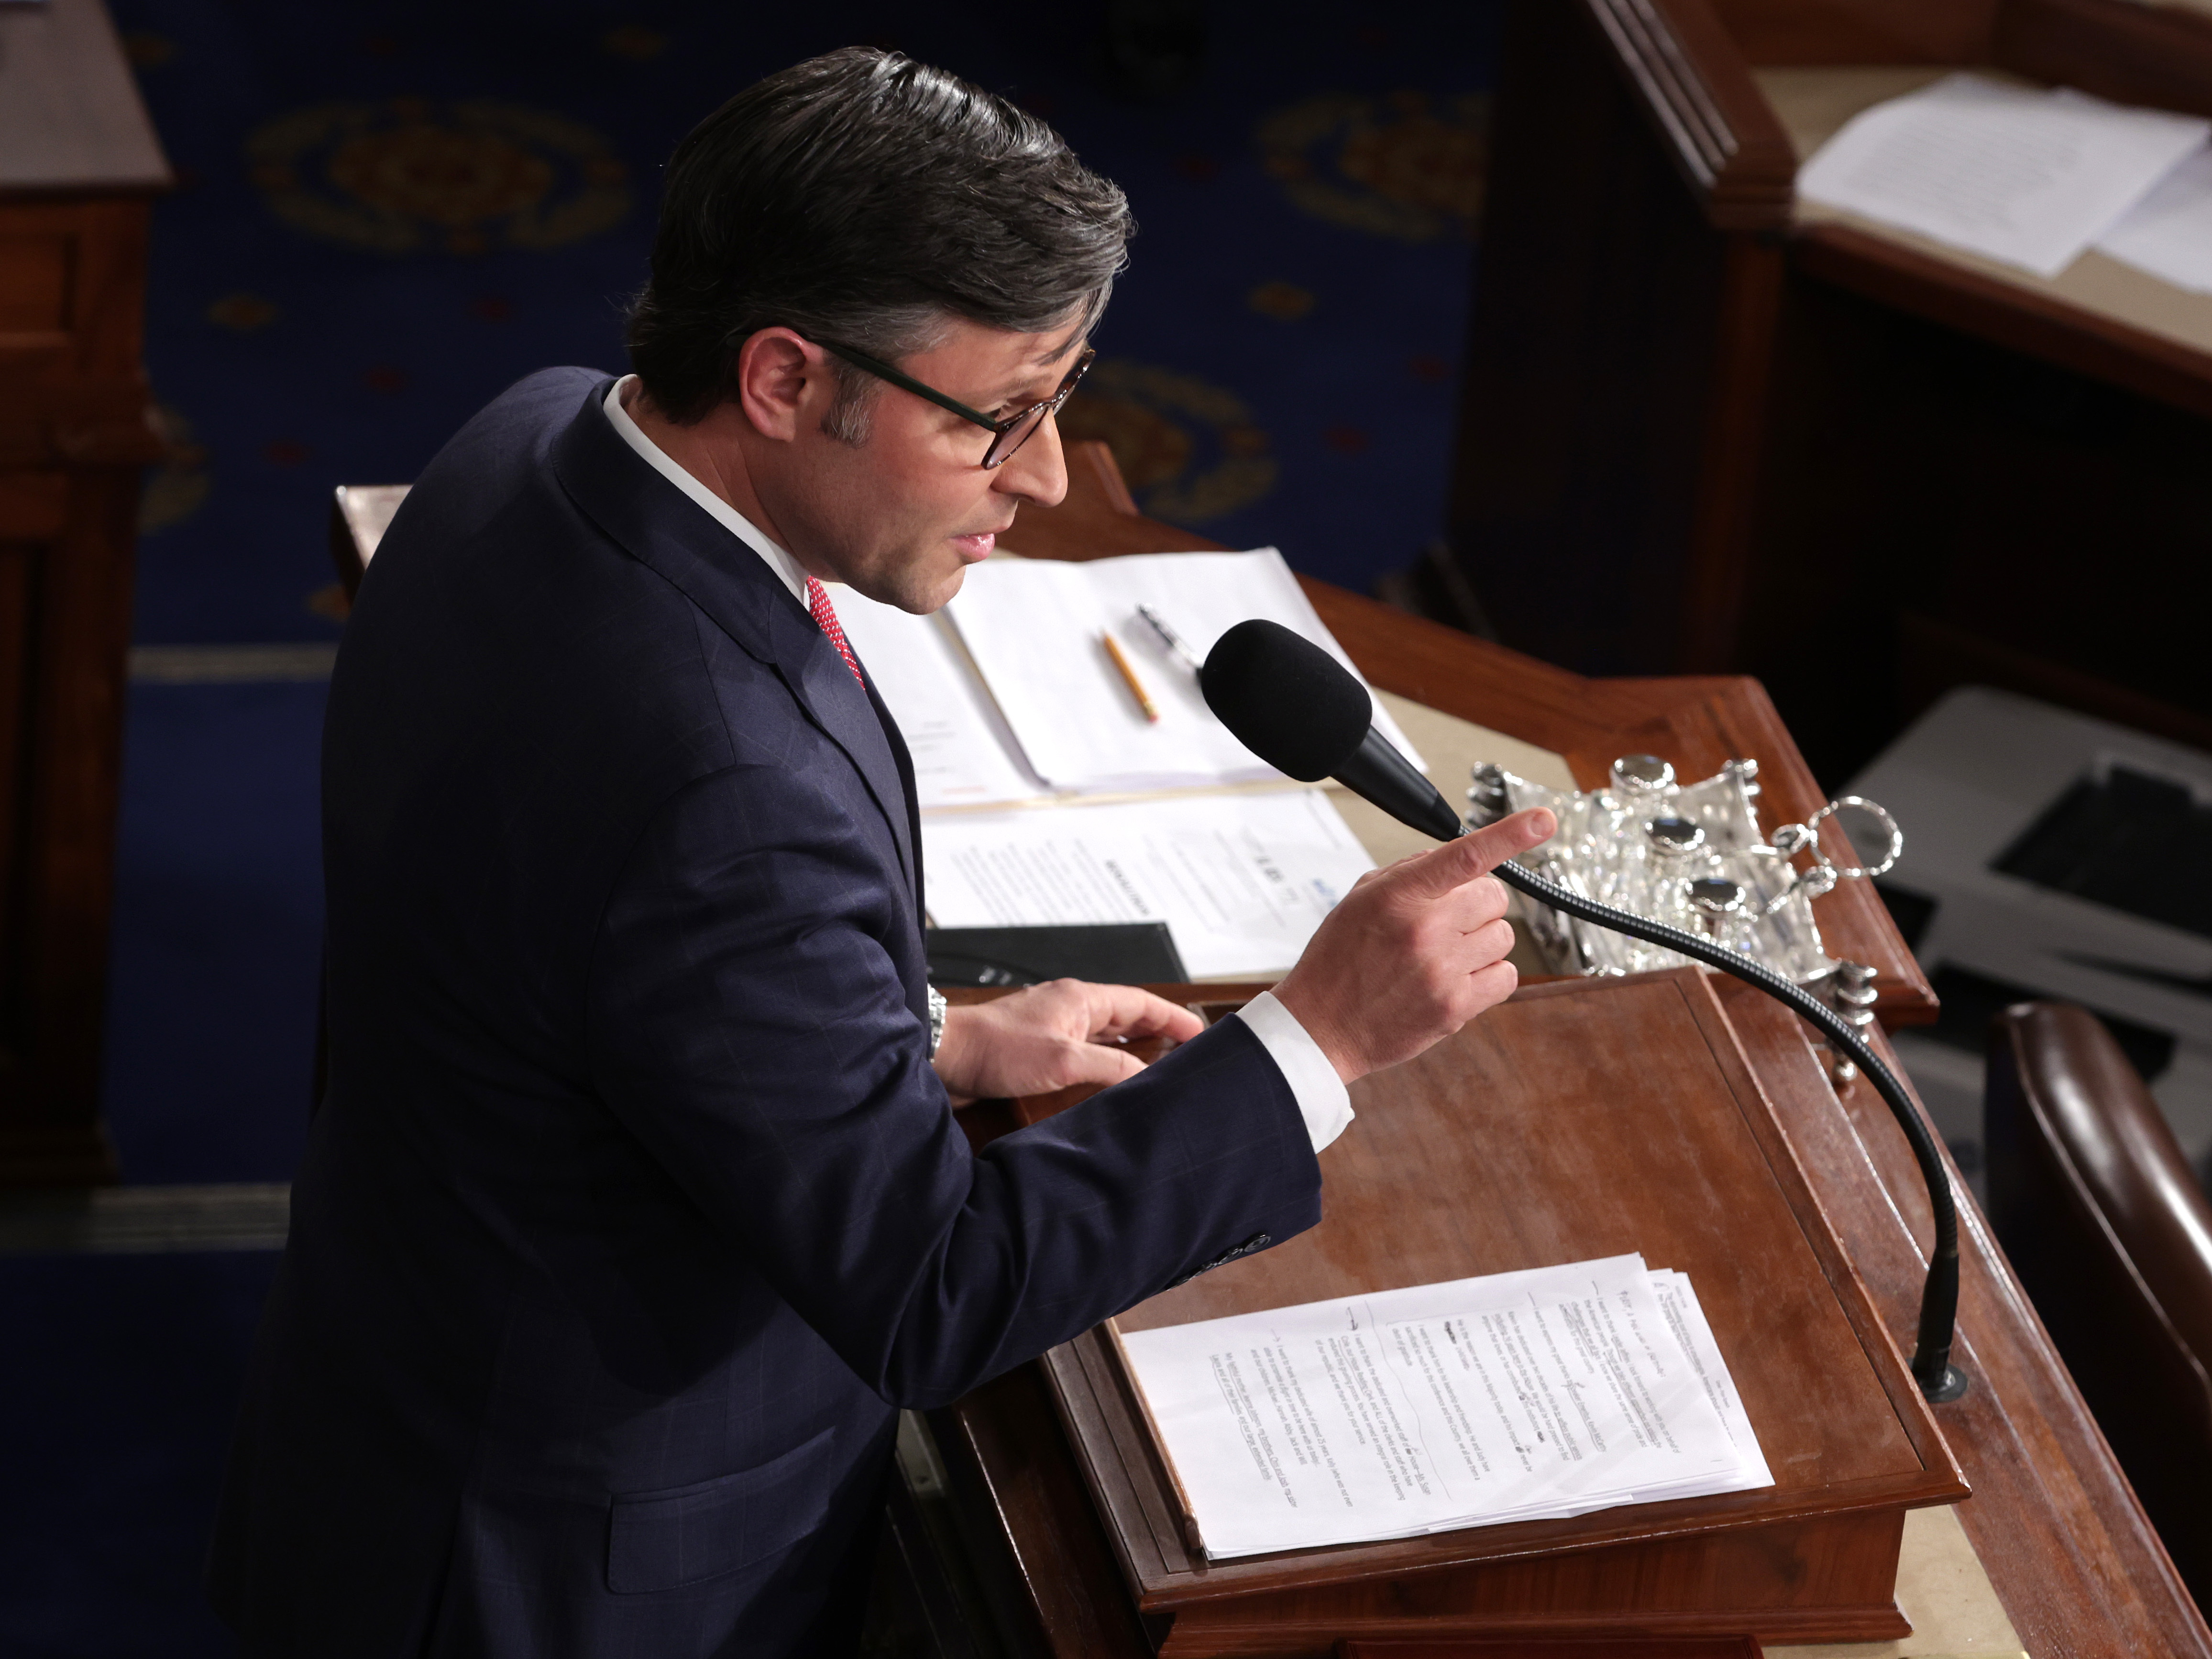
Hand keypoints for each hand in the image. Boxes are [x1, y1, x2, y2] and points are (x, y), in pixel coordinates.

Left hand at [931, 979, 1206, 1104]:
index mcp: (1081, 999)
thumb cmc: (995, 1050)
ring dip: (1130, 1050)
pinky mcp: (1036, 1050)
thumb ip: (1110, 1067)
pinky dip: (1103, 1064)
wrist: (943, 1056)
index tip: (1201, 1032)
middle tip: (1185, 1054)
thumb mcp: (1064, 1060)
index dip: (1174, 1018)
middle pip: (1126, 1017)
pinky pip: (1082, 1053)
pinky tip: (1108, 1084)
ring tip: (1156, 1071)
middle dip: (1158, 1033)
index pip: (1141, 1003)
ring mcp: (1052, 1028)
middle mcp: (1069, 1009)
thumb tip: (1146, 1078)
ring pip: (1105, 1036)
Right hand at [1271, 808, 1556, 1084]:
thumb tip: (1458, 859)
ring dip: (1482, 941)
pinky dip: (1490, 975)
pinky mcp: (1456, 1008)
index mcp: (1398, 896)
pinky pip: (1506, 977)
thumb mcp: (1360, 900)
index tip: (1542, 819)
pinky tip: (1457, 978)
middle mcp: (1424, 930)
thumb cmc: (1338, 961)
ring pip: (1503, 936)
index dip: (1509, 834)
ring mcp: (1443, 971)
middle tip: (1448, 921)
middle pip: (1494, 897)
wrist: (1320, 1027)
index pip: (1464, 856)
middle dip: (1478, 904)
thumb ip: (1409, 872)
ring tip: (1445, 954)